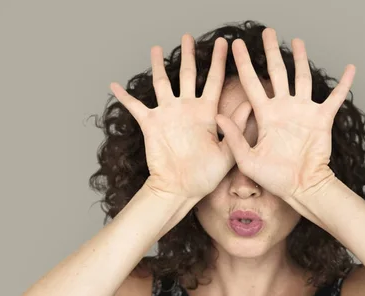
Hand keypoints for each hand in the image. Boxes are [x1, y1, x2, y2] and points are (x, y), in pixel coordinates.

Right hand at [110, 34, 249, 200]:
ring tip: (156, 48)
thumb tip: (250, 104)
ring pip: (162, 83)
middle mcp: (187, 109)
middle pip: (188, 75)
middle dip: (189, 55)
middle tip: (187, 36)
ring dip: (158, 66)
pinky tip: (114, 85)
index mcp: (206, 113)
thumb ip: (236, 128)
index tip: (225, 43)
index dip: (219, 62)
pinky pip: (135, 106)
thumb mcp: (228, 152)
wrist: (181, 190)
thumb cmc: (205, 176)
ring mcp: (168, 114)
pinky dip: (124, 96)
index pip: (214, 81)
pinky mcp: (151, 124)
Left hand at [215, 28, 355, 200]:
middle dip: (271, 52)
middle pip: (277, 73)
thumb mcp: (247, 159)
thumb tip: (217, 115)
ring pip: (302, 78)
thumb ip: (234, 136)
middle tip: (267, 32)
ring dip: (301, 60)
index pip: (252, 83)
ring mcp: (304, 112)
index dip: (244, 64)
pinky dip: (344, 84)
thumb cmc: (275, 178)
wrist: (301, 188)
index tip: (236, 45)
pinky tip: (350, 68)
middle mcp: (284, 109)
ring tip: (297, 41)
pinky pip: (335, 98)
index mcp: (265, 116)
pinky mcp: (323, 119)